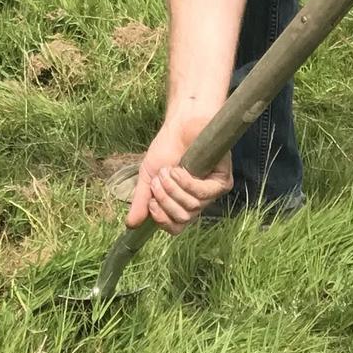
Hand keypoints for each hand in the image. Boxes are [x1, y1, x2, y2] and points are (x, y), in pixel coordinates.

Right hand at [128, 112, 232, 232]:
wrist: (180, 125)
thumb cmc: (166, 148)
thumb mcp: (147, 177)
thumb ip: (141, 201)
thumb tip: (130, 225)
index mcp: (181, 203)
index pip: (175, 228)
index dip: (162, 219)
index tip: (151, 202)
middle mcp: (197, 201)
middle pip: (182, 219)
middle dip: (165, 200)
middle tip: (158, 180)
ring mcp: (211, 192)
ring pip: (191, 207)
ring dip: (173, 188)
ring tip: (168, 170)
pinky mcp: (222, 182)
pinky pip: (202, 194)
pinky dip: (186, 182)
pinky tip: (179, 169)